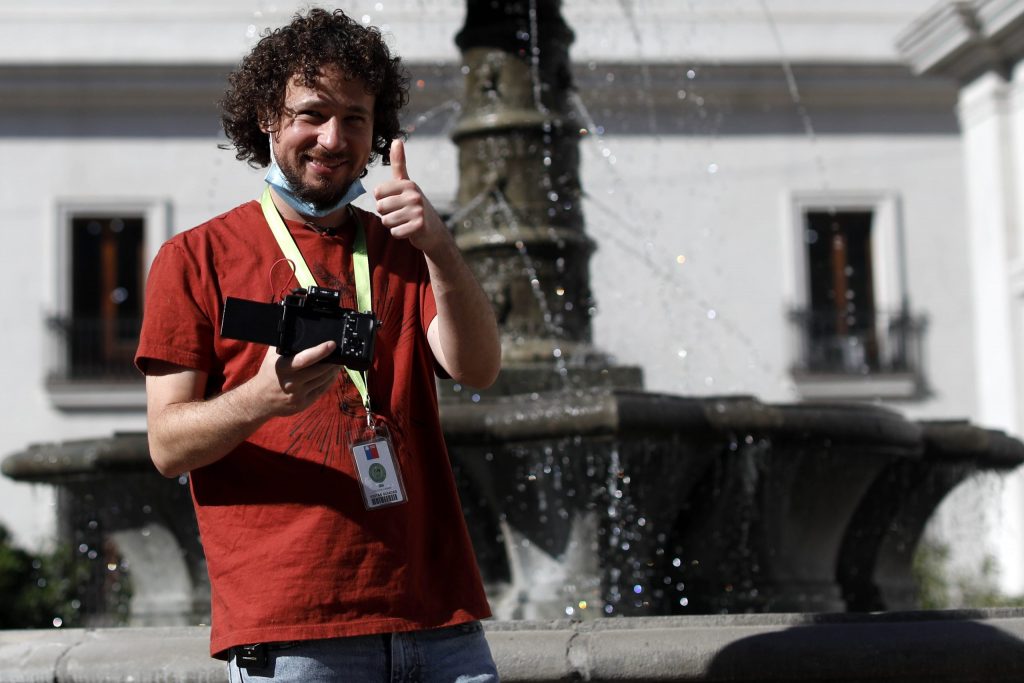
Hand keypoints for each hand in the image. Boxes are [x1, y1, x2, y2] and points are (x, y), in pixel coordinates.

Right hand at [251, 341, 341, 416]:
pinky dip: (329, 381)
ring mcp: (298, 395)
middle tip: (339, 352)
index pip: (305, 359)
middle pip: (319, 370)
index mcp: (282, 368)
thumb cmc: (269, 373)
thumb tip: (299, 328)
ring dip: (333, 370)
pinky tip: (332, 374)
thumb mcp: (272, 357)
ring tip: (338, 362)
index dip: (320, 351)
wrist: (260, 400)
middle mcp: (291, 383)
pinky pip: (321, 390)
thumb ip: (285, 343)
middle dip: (332, 361)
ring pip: (323, 380)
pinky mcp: (303, 404)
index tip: (331, 344)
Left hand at [374, 139, 451, 255]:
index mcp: (408, 184)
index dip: (382, 200)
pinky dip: (399, 233)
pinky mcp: (419, 226)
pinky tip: (409, 230)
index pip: (377, 193)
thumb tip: (396, 140)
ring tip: (404, 221)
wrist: (433, 230)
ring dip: (393, 224)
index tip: (395, 201)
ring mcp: (417, 211)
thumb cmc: (414, 205)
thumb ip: (399, 163)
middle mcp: (414, 195)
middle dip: (387, 214)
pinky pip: (395, 232)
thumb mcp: (407, 183)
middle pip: (380, 207)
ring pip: (386, 221)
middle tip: (400, 213)